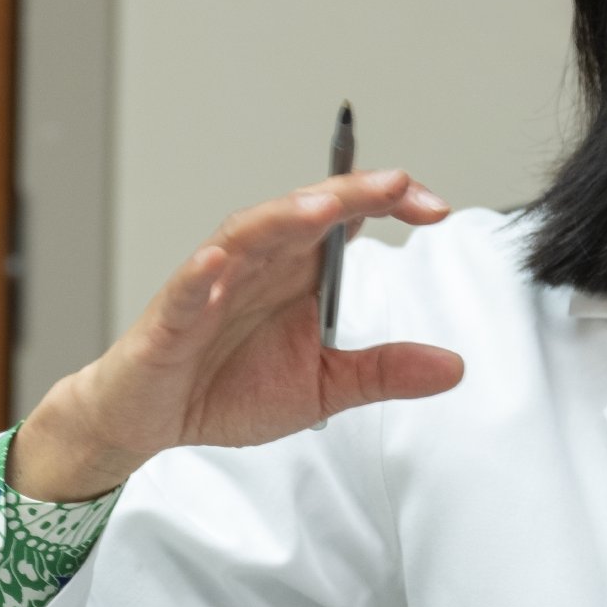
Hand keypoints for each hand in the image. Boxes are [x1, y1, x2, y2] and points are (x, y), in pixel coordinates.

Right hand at [8, 170, 464, 500]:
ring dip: (282, 216)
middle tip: (395, 185)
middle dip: (348, 194)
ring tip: (321, 207)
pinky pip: (186, 290)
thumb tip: (452, 365)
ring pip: (247, 236)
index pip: (346, 221)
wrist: (153, 421)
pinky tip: (216, 262)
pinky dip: (200, 274)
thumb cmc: (227, 388)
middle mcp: (258, 265)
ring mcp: (212, 286)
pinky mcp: (171, 320)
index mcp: (297, 272)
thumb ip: (384, 371)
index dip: (388, 204)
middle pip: (303, 214)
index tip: (436, 209)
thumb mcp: (324, 386)